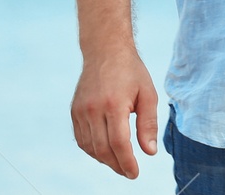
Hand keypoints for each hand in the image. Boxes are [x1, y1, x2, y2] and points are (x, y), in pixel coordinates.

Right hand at [71, 43, 157, 177]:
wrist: (105, 51)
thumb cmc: (131, 72)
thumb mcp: (148, 94)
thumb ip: (148, 124)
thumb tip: (150, 152)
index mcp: (114, 104)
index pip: (119, 143)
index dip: (127, 162)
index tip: (135, 173)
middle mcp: (93, 109)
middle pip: (103, 149)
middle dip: (117, 165)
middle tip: (129, 172)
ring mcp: (81, 111)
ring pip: (90, 147)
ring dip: (104, 159)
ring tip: (119, 163)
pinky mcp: (74, 112)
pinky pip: (81, 139)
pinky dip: (93, 150)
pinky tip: (105, 151)